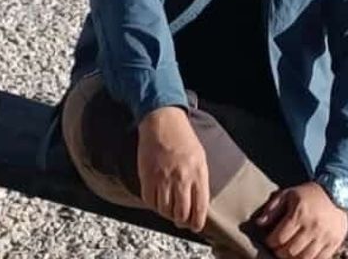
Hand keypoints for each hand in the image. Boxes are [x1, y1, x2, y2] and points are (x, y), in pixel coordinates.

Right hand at [137, 106, 208, 231]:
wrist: (162, 121)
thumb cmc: (183, 138)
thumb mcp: (200, 158)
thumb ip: (200, 181)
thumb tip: (198, 204)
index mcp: (198, 173)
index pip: (199, 208)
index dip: (197, 223)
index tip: (195, 227)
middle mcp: (181, 178)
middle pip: (181, 213)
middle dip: (181, 221)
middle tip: (181, 221)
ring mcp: (163, 178)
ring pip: (164, 210)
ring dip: (167, 214)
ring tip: (169, 209)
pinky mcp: (147, 176)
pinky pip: (149, 201)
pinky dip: (153, 205)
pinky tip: (157, 200)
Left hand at [255, 182, 347, 258]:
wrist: (338, 192)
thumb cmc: (309, 194)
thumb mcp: (288, 194)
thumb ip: (272, 208)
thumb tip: (259, 223)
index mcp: (299, 214)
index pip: (279, 238)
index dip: (270, 242)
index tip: (270, 240)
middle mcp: (312, 226)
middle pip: (290, 251)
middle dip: (280, 252)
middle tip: (278, 248)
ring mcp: (324, 236)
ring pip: (304, 258)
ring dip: (293, 258)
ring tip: (290, 253)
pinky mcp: (334, 242)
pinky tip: (303, 255)